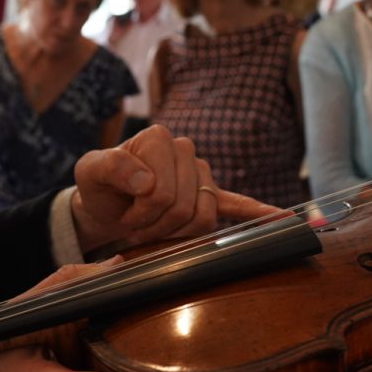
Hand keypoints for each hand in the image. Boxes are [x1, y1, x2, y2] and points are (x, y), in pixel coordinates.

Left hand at [70, 124, 280, 254]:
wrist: (106, 203)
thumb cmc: (99, 186)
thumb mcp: (89, 172)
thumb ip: (111, 167)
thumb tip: (147, 180)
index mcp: (159, 138)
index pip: (162, 189)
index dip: (140, 211)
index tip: (122, 214)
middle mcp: (185, 151)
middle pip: (183, 205)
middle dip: (154, 224)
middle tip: (134, 224)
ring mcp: (201, 174)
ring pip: (203, 217)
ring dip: (174, 232)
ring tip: (153, 226)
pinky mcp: (212, 195)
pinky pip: (237, 203)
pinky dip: (259, 211)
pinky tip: (281, 217)